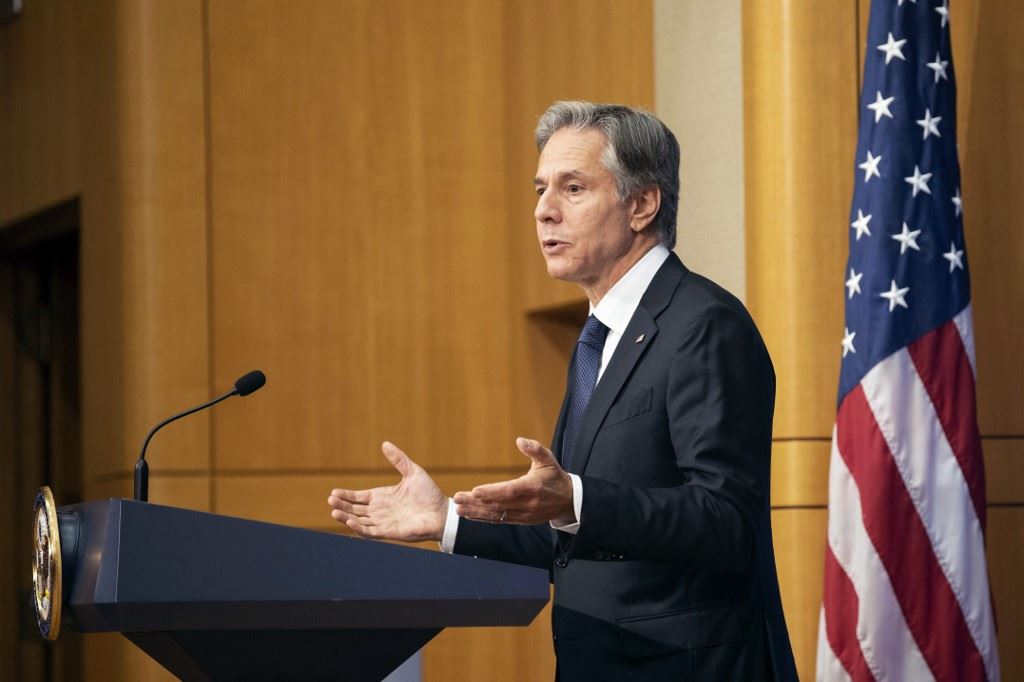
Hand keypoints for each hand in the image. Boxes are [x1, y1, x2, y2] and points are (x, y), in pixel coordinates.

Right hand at [327, 442, 447, 541]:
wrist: (442, 512)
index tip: (334, 492)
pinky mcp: (389, 532)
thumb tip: (385, 443)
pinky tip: (350, 521)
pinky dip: (359, 528)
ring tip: (333, 511)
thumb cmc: (429, 494)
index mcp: (382, 497)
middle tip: (330, 500)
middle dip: (341, 506)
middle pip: (355, 509)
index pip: (359, 497)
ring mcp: (383, 522)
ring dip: (346, 517)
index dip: (346, 496)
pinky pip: (370, 531)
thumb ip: (398, 459)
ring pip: (359, 521)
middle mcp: (380, 510)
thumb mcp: (412, 472)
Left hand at [453, 437, 573, 524]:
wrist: (569, 501)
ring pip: (496, 514)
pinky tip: (470, 515)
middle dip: (476, 502)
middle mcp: (527, 503)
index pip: (509, 490)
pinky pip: (500, 520)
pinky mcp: (521, 520)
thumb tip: (520, 440)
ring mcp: (523, 514)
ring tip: (458, 508)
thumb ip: (535, 449)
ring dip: (476, 512)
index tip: (475, 491)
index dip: (492, 492)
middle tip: (457, 499)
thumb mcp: (548, 459)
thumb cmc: (555, 477)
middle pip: (498, 504)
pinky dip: (484, 518)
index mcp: (533, 487)